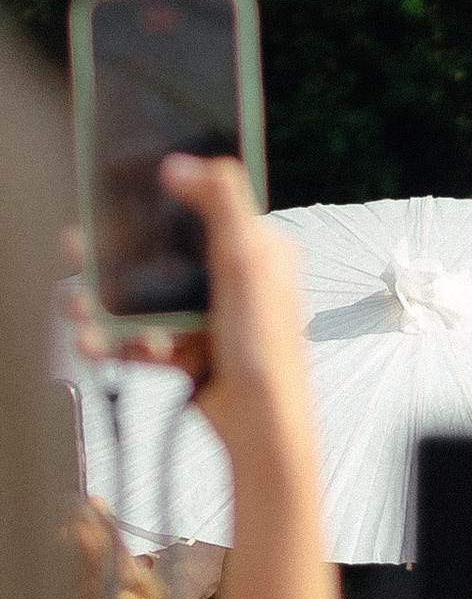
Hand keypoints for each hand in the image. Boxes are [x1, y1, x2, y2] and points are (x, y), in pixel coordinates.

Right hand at [108, 158, 309, 479]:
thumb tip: (182, 166)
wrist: (263, 432)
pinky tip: (101, 345)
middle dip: (116, 257)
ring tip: (77, 309)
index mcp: (258, 249)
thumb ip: (222, 203)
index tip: (120, 195)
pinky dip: (121, 342)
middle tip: (76, 252)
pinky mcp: (194, 352)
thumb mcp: (250, 263)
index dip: (163, 198)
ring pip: (147, 298)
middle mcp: (236, 279)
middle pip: (164, 254)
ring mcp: (212, 317)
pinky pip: (146, 337)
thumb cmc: (268, 352)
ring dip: (107, 304)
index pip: (206, 207)